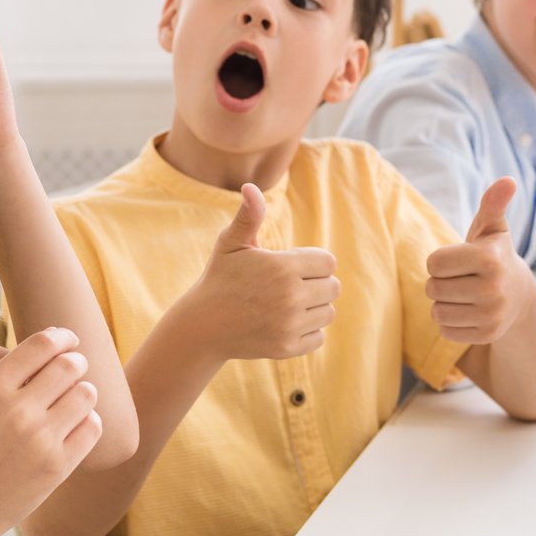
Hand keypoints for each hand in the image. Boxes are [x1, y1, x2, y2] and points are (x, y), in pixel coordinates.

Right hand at [0, 327, 101, 535]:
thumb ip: (14, 377)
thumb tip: (58, 342)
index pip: (44, 343)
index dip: (64, 338)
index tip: (70, 342)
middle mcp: (17, 409)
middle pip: (71, 365)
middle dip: (77, 365)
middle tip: (73, 374)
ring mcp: (40, 438)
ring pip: (87, 393)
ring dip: (84, 394)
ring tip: (72, 404)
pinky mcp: (58, 465)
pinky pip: (92, 427)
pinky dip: (88, 423)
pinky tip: (74, 430)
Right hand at [185, 184, 339, 360]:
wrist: (203, 326)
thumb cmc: (220, 279)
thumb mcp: (231, 244)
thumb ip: (249, 216)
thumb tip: (250, 187)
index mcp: (282, 267)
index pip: (328, 262)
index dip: (313, 262)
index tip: (293, 266)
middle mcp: (290, 297)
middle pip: (333, 288)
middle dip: (316, 284)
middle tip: (291, 286)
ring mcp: (289, 325)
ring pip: (328, 313)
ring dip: (314, 308)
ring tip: (288, 304)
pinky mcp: (288, 348)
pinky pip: (318, 337)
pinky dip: (307, 331)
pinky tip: (285, 323)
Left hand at [425, 178, 535, 343]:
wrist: (520, 298)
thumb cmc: (495, 256)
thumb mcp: (493, 229)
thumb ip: (493, 204)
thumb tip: (507, 180)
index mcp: (489, 259)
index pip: (433, 264)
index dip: (440, 261)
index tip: (458, 260)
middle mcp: (493, 290)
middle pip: (432, 288)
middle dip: (440, 282)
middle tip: (461, 278)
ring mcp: (491, 316)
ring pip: (436, 312)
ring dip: (443, 303)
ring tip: (464, 294)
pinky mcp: (486, 335)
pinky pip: (445, 330)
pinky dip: (451, 322)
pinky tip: (468, 311)